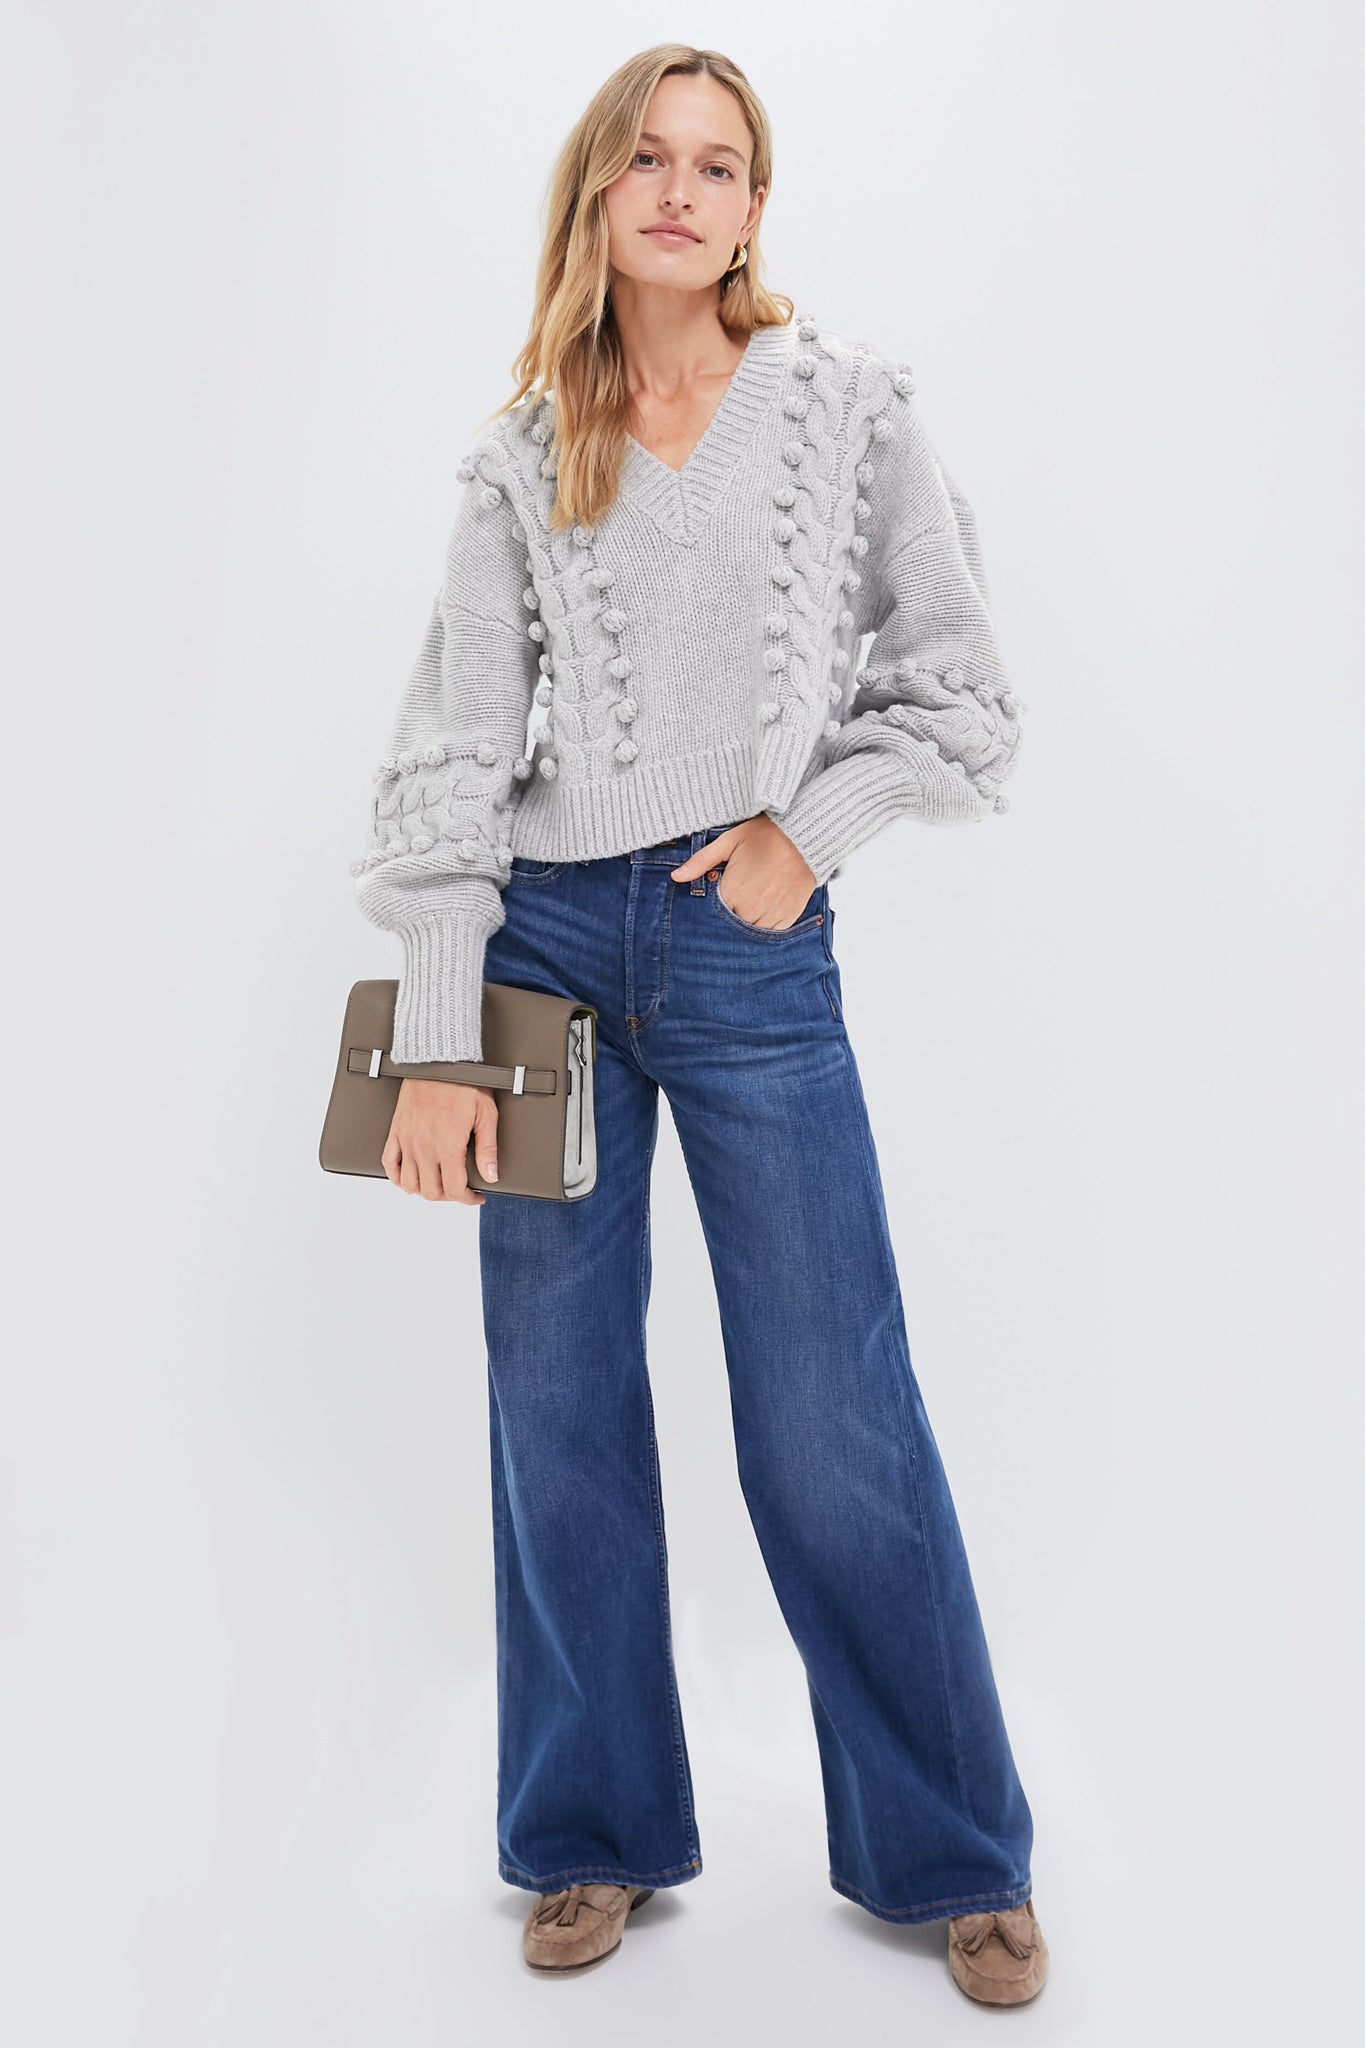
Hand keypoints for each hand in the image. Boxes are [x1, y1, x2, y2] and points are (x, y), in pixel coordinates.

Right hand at [382, 1078, 498, 1203]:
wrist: (437, 1059)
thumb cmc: (463, 1082)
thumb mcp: (486, 1114)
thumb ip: (488, 1149)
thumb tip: (491, 1176)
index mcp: (447, 1145)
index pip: (454, 1189)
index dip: (468, 1199)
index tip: (475, 1196)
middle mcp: (423, 1147)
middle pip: (431, 1192)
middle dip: (448, 1196)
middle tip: (459, 1189)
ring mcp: (406, 1140)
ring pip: (410, 1184)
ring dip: (424, 1190)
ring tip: (438, 1184)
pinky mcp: (396, 1131)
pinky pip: (389, 1164)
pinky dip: (397, 1178)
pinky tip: (409, 1179)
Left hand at [670, 815, 816, 927]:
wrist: (805, 838)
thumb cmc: (765, 836)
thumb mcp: (729, 842)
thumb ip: (701, 861)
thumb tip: (676, 876)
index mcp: (732, 892)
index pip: (711, 912)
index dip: (712, 904)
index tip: (719, 892)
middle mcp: (749, 909)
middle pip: (729, 924)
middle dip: (728, 914)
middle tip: (736, 895)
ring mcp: (769, 917)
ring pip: (748, 932)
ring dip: (745, 921)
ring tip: (749, 902)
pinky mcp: (786, 919)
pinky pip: (769, 934)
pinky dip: (763, 925)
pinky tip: (763, 908)